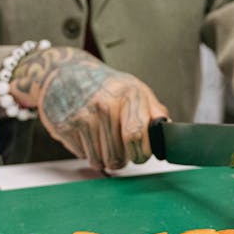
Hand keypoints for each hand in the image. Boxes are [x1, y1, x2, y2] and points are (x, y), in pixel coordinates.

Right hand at [9, 46, 168, 169]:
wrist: (66, 72)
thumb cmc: (105, 84)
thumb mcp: (135, 89)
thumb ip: (155, 111)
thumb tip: (169, 131)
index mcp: (128, 95)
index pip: (136, 135)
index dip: (140, 153)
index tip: (140, 154)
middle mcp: (104, 105)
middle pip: (117, 156)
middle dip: (122, 159)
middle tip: (120, 147)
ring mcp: (82, 116)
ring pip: (99, 161)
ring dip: (103, 158)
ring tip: (103, 140)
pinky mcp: (64, 127)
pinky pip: (82, 156)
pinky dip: (86, 151)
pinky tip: (87, 134)